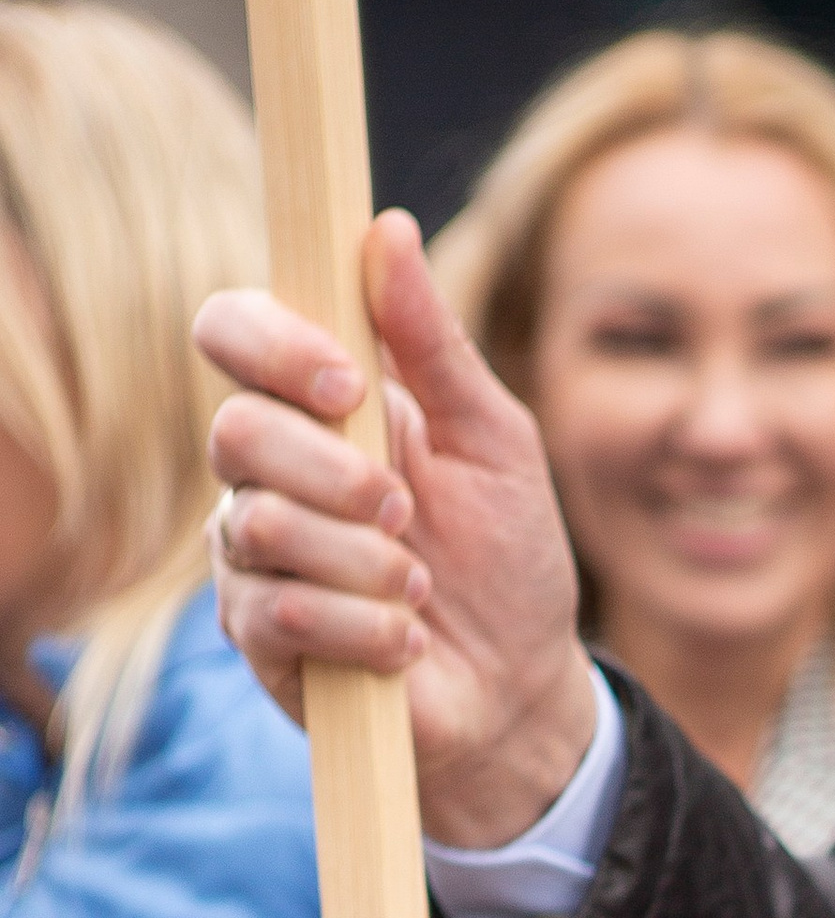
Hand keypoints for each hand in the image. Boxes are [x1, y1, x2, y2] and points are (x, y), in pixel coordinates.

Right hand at [195, 212, 594, 844]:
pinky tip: (402, 642)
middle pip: (233, 431)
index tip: (344, 383)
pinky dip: (359, 627)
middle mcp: (266, 470)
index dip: (271, 345)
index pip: (231, 330)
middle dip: (333, 474)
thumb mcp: (494, 440)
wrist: (520, 689)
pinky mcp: (260, 638)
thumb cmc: (508, 557)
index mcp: (313, 403)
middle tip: (406, 512)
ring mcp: (251, 555)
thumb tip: (386, 228)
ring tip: (420, 587)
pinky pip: (277, 613)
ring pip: (258, 527)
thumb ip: (435, 344)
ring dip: (361, 562)